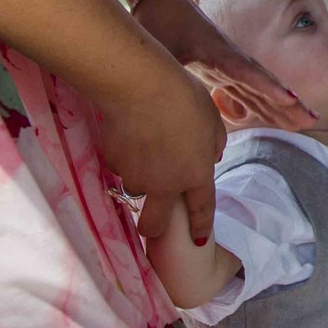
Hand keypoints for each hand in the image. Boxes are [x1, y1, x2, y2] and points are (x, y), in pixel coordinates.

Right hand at [99, 57, 225, 246]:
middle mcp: (165, 184)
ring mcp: (136, 176)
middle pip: (155, 224)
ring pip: (136, 188)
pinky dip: (126, 157)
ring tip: (146, 143)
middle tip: (152, 226)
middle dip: (153, 230)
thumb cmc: (185, 98)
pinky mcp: (113, 164)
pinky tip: (130, 132)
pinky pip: (121, 166)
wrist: (140, 87)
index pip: (201, 209)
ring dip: (141, 177)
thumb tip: (211, 156)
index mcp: (196, 174)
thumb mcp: (212, 119)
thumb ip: (214, 143)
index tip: (199, 240)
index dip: (200, 227)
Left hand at [134, 0, 319, 130]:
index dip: (268, 87)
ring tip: (307, 121)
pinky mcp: (225, 71)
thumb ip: (165, 63)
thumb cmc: (158, 23)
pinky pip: (250, 91)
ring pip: (262, 89)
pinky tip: (279, 117)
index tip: (290, 99)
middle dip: (289, 101)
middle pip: (265, 82)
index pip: (246, 72)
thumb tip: (165, 86)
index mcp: (216, 52)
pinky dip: (266, 105)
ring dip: (284, 107)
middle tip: (311, 119)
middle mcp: (230, 59)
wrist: (164, 3)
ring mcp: (230, 65)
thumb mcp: (156, 44)